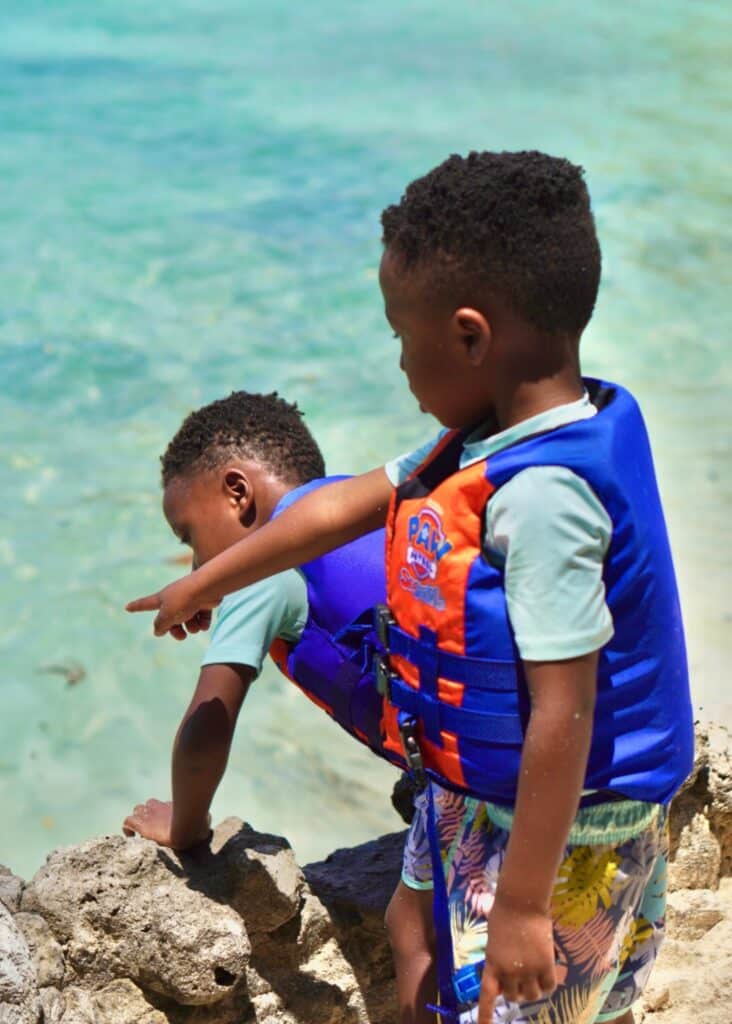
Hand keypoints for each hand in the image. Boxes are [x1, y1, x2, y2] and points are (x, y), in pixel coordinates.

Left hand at [122, 798, 210, 849]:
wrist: (188, 827)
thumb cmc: (198, 823)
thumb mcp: (204, 821)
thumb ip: (203, 821)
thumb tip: (206, 824)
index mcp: (172, 806)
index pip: (162, 805)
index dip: (160, 813)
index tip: (164, 824)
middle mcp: (159, 807)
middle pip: (148, 805)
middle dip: (148, 813)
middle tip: (151, 827)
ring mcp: (149, 815)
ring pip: (137, 811)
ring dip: (138, 820)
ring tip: (140, 833)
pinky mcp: (142, 825)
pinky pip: (127, 822)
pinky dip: (127, 829)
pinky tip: (132, 837)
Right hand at [126, 575, 217, 638]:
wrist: (207, 588)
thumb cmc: (183, 600)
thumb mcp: (166, 616)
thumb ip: (160, 625)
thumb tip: (158, 631)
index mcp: (161, 599)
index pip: (145, 604)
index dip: (136, 607)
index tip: (127, 607)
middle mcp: (175, 599)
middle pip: (171, 620)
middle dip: (175, 631)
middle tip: (181, 636)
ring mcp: (189, 600)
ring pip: (188, 621)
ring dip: (191, 627)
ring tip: (194, 626)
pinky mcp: (204, 602)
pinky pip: (201, 618)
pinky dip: (203, 623)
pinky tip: (204, 624)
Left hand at [478, 893, 555, 1019]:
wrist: (521, 901)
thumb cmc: (504, 914)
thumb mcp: (494, 941)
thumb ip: (498, 961)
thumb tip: (503, 981)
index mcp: (491, 963)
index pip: (487, 995)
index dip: (485, 1014)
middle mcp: (508, 971)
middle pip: (514, 997)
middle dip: (517, 991)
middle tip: (521, 977)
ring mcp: (527, 969)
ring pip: (532, 995)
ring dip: (533, 988)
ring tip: (535, 972)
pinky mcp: (545, 964)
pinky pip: (549, 986)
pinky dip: (548, 983)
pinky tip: (547, 971)